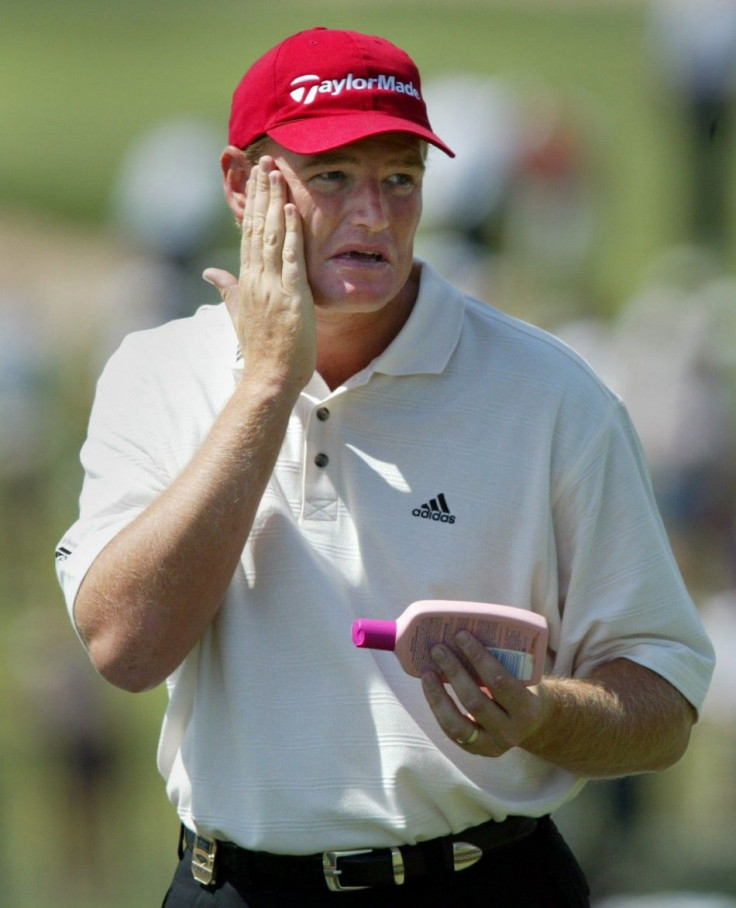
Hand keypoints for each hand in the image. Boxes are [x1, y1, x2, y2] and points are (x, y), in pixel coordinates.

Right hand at [204, 155, 316, 391]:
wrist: (269, 378)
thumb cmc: (260, 351)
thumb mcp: (239, 315)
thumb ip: (227, 290)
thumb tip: (210, 272)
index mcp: (245, 282)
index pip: (247, 234)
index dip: (252, 204)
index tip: (254, 178)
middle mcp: (255, 279)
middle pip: (256, 227)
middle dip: (260, 192)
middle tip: (264, 160)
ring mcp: (271, 286)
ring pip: (271, 235)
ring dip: (274, 202)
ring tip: (276, 172)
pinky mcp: (290, 296)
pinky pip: (289, 257)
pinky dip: (290, 232)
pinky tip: (291, 208)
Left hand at [421, 631, 549, 755]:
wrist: (535, 725)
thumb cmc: (526, 690)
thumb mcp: (525, 677)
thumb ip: (504, 662)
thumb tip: (466, 634)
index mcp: (527, 709)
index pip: (499, 681)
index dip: (478, 657)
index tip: (460, 636)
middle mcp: (510, 731)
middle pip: (474, 701)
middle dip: (454, 672)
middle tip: (438, 649)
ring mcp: (492, 745)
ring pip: (457, 723)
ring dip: (438, 695)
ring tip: (427, 672)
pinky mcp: (476, 750)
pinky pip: (451, 731)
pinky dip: (438, 708)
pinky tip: (430, 688)